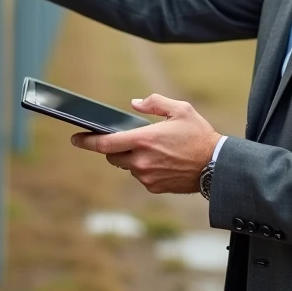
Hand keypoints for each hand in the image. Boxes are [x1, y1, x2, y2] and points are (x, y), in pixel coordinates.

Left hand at [70, 94, 220, 194]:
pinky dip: (144, 168)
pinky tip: (162, 161)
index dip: (86, 141)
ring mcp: (146, 176)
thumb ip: (154, 103)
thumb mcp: (180, 110)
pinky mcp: (154, 187)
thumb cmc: (199, 136)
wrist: (217, 166)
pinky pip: (140, 176)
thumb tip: (135, 104)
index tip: (75, 138)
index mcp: (143, 140)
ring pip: (127, 166)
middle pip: (112, 156)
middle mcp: (141, 161)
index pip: (104, 144)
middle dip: (114, 148)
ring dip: (132, 158)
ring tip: (154, 150)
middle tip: (126, 140)